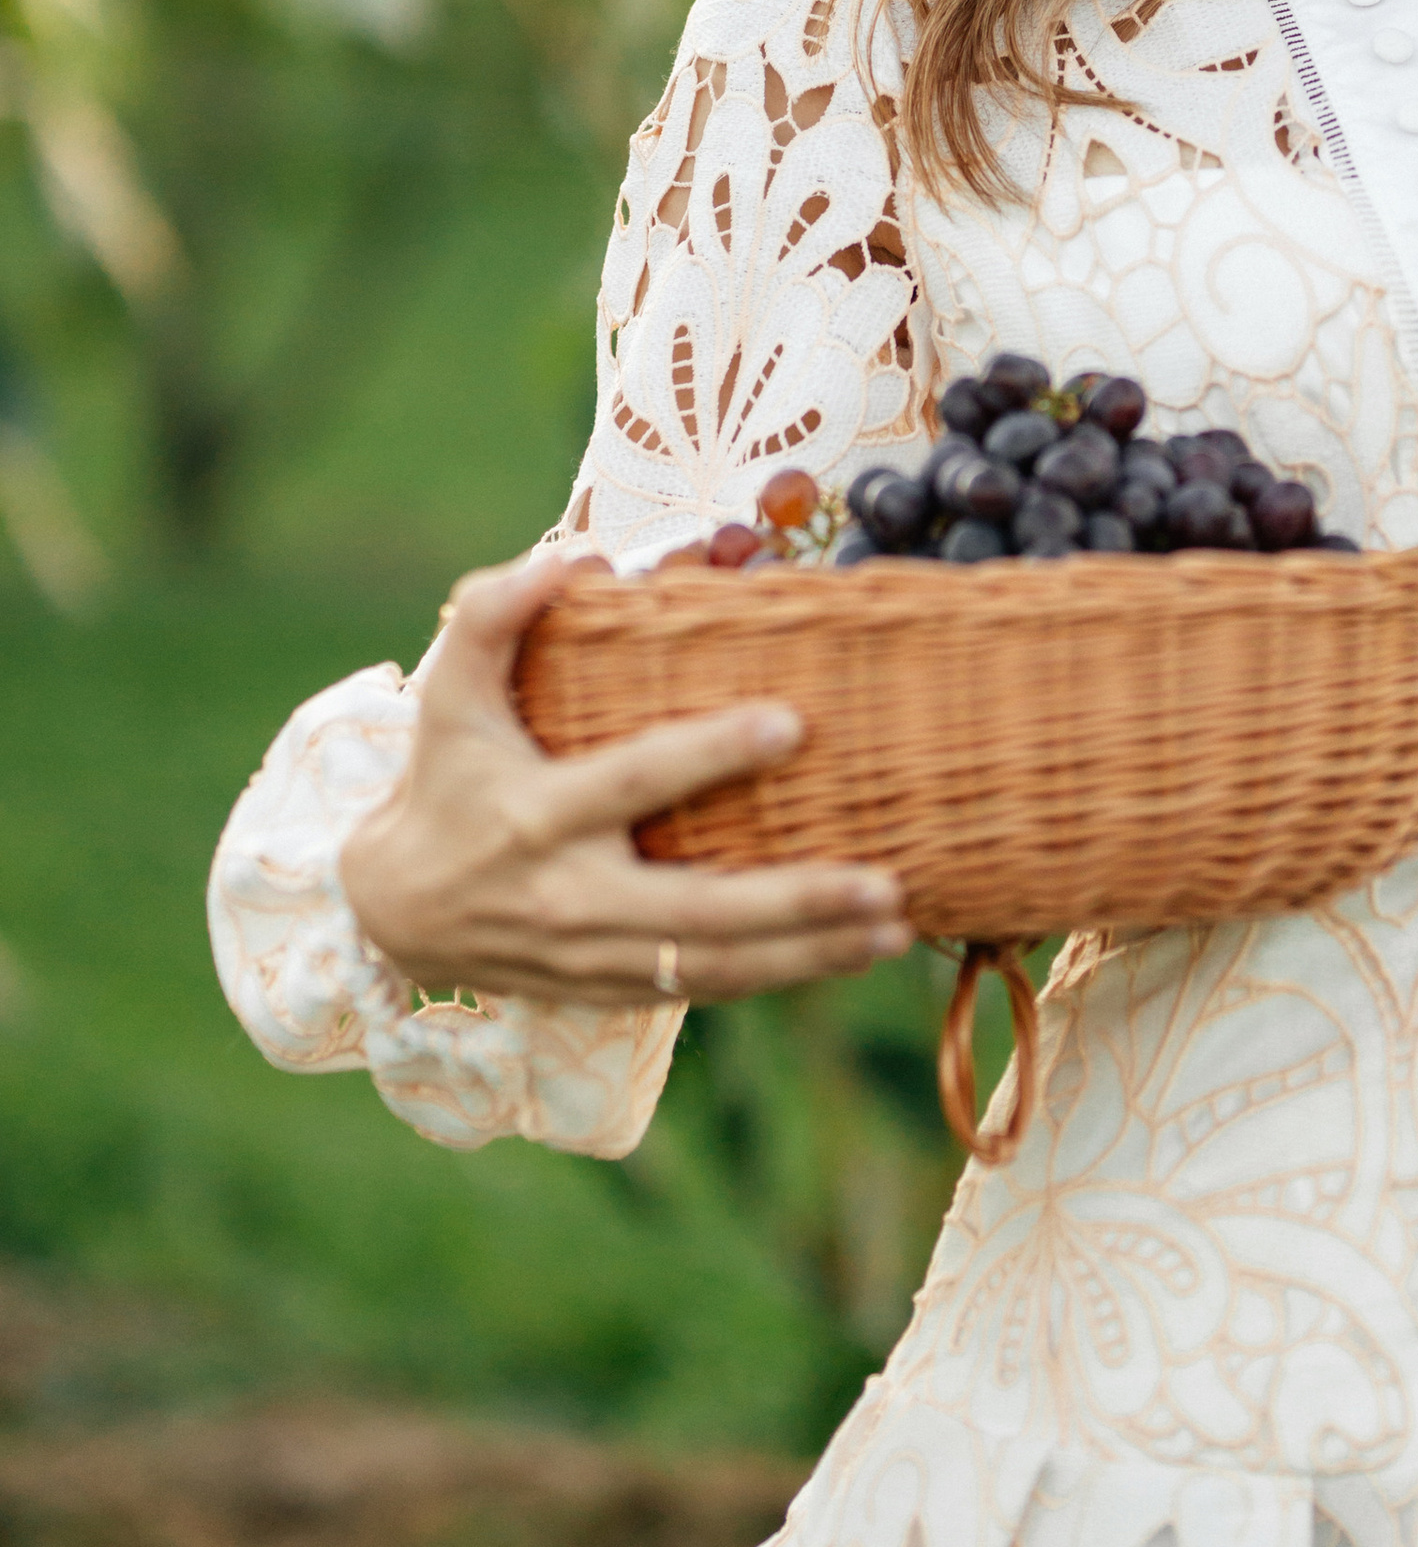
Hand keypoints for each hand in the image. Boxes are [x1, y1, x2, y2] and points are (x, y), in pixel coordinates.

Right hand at [339, 549, 908, 1010]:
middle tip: (884, 882)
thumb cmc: (444, 779)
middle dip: (796, 902)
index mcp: (536, 816)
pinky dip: (784, 976)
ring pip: (716, 965)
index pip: (634, 782)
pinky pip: (707, 990)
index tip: (793, 724)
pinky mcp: (612, 992)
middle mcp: (570, 897)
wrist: (392, 912)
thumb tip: (571, 554)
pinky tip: (853, 953)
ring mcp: (595, 957)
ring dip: (811, 953)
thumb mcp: (447, 694)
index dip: (711, 755)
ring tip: (896, 927)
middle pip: (697, 909)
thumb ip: (494, 615)